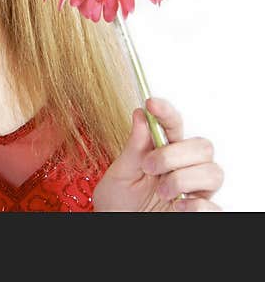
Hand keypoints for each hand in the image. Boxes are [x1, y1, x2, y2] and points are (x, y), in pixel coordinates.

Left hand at [92, 97, 223, 211]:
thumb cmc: (118, 203)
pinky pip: (213, 205)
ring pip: (213, 171)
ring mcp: (195, 191)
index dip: (166, 112)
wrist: (118, 227)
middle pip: (202, 146)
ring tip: (160, 192)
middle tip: (149, 166)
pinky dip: (194, 204)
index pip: (173, 126)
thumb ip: (133, 147)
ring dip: (182, 179)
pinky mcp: (200, 213)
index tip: (151, 103)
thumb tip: (140, 114)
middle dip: (175, 154)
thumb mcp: (120, 173)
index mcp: (163, 152)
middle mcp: (183, 169)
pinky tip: (177, 206)